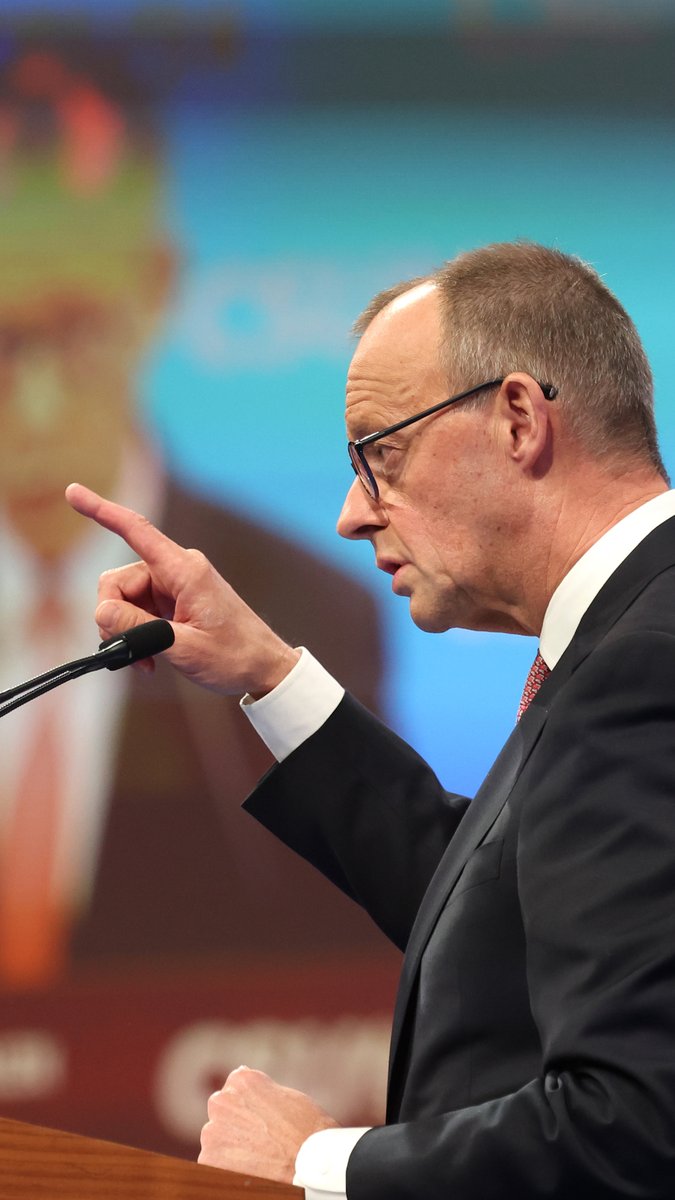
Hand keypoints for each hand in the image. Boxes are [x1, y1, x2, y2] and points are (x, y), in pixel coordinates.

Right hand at [65, 482, 300, 696]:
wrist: (264, 669)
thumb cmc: (234, 657)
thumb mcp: (182, 646)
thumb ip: (139, 628)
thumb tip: (101, 610)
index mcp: (184, 570)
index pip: (136, 531)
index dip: (101, 511)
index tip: (72, 492)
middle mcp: (177, 570)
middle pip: (119, 582)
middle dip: (114, 618)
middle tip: (129, 652)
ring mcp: (175, 586)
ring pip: (125, 600)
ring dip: (127, 633)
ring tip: (147, 662)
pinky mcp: (174, 602)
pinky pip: (138, 612)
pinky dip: (137, 635)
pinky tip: (150, 660)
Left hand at [199, 1066, 339, 1182]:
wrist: (314, 1163)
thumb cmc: (308, 1128)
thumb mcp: (285, 1095)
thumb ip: (259, 1090)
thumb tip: (243, 1084)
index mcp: (240, 1079)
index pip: (234, 1091)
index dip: (251, 1109)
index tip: (264, 1121)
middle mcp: (221, 1100)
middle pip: (223, 1114)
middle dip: (237, 1126)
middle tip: (262, 1141)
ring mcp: (212, 1131)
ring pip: (217, 1139)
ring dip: (231, 1147)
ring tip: (260, 1157)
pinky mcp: (209, 1160)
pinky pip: (214, 1163)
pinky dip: (229, 1168)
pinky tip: (252, 1169)